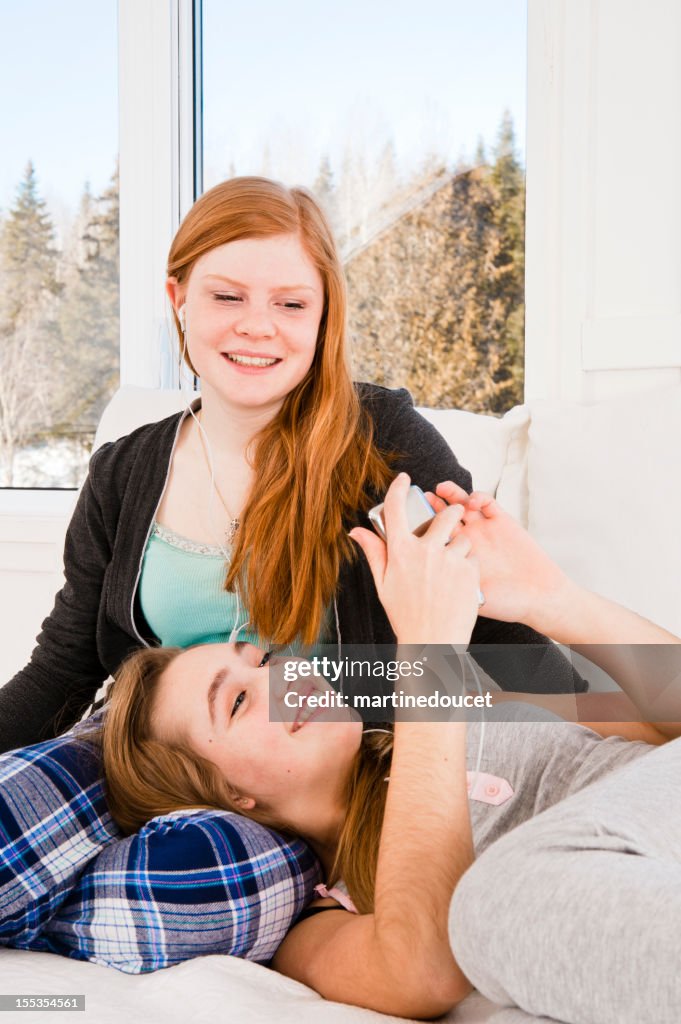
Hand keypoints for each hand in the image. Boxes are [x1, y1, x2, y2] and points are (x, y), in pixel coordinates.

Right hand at [349, 474, 480, 644]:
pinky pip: (472, 558)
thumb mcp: (384, 584)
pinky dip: (467, 566)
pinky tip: (459, 583)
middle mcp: (426, 550)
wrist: (433, 642)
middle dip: (450, 514)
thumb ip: (374, 552)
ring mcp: (450, 560)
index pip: (396, 508)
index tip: (404, 479)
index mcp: (401, 551)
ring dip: (460, 546)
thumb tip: (356, 531)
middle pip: (444, 515)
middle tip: (450, 521)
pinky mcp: (470, 572)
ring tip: (452, 567)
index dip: (399, 488)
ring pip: (462, 538)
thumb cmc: (406, 615)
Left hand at [425, 481, 571, 629]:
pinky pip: (487, 503)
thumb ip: (446, 581)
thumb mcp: (468, 596)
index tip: (409, 521)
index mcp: (454, 557)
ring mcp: (483, 529)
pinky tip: (472, 501)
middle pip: (443, 515)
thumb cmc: (505, 603)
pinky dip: (477, 497)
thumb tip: (417, 575)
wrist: (538, 598)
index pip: (430, 536)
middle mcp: (467, 540)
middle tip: (425, 497)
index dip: (420, 526)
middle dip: (432, 505)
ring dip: (451, 494)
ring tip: (441, 489)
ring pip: (461, 504)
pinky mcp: (502, 521)